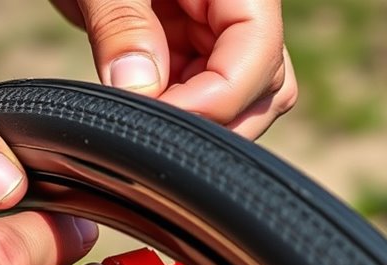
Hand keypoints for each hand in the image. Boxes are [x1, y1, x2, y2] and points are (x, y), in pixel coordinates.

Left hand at [50, 0, 298, 138]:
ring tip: (143, 119)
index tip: (158, 115)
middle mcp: (237, 7)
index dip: (217, 97)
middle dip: (216, 118)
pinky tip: (138, 113)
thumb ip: (122, 24)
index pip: (259, 51)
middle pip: (265, 84)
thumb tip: (140, 87)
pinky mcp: (186, 49)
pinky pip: (200, 96)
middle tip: (149, 130)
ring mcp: (214, 31)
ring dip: (198, 121)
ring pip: (241, 99)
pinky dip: (175, 114)